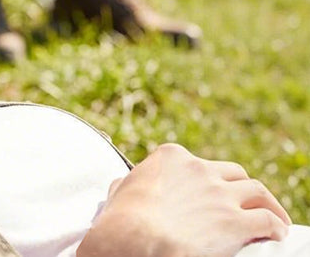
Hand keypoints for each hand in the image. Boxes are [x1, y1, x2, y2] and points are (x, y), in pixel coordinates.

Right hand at [78, 143, 290, 256]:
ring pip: (258, 192)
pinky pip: (268, 220)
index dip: (210, 179)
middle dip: (242, 188)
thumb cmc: (121, 220)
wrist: (135, 238)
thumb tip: (121, 186)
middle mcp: (200, 170)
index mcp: (171, 157)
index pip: (200, 163)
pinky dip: (276, 225)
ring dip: (269, 205)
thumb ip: (128, 184)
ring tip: (275, 218)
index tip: (213, 190)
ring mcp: (220, 194)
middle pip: (235, 173)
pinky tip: (277, 233)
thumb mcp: (119, 191)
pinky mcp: (237, 222)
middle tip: (247, 202)